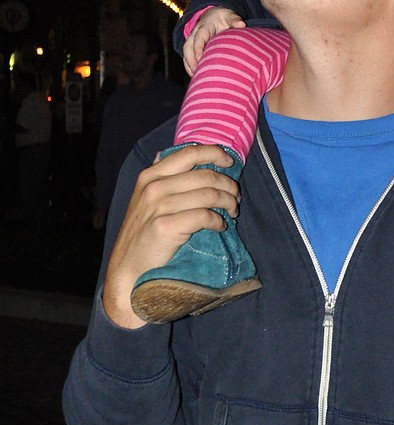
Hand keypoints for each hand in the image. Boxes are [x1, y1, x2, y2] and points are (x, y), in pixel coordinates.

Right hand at [102, 145, 239, 328]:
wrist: (128, 271)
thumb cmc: (142, 236)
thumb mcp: (144, 200)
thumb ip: (161, 178)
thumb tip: (172, 154)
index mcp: (150, 175)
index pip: (189, 153)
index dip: (215, 153)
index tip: (230, 162)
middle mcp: (153, 186)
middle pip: (205, 175)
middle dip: (228, 185)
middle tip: (236, 197)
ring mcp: (158, 206)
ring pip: (209, 194)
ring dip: (228, 202)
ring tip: (232, 212)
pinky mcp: (165, 226)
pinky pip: (205, 216)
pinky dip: (218, 221)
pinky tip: (220, 227)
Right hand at [182, 7, 245, 75]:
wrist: (214, 15)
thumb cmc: (223, 18)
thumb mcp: (229, 15)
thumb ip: (235, 20)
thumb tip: (242, 25)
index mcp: (204, 26)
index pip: (199, 37)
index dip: (198, 47)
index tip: (200, 58)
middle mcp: (195, 34)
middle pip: (188, 47)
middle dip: (190, 59)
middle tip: (196, 71)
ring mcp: (192, 41)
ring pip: (186, 54)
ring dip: (189, 66)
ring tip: (195, 77)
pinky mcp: (193, 48)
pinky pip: (188, 58)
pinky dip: (190, 67)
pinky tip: (196, 77)